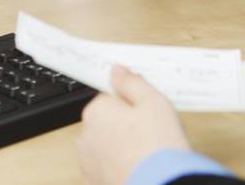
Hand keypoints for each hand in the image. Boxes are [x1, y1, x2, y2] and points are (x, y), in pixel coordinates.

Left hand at [77, 66, 190, 184]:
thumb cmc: (158, 147)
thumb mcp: (153, 101)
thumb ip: (132, 82)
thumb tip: (116, 70)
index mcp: (96, 111)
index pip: (110, 97)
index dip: (132, 104)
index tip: (146, 112)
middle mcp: (86, 136)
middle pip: (107, 121)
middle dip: (126, 125)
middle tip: (151, 133)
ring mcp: (89, 162)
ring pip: (107, 146)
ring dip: (122, 148)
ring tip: (146, 154)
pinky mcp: (95, 182)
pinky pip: (107, 167)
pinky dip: (120, 167)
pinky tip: (139, 168)